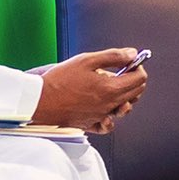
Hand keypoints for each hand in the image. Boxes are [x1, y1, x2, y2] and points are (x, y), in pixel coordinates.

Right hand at [34, 49, 148, 132]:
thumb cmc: (59, 80)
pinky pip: (108, 125)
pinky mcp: (89, 124)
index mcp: (110, 88)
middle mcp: (108, 105)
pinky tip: (104, 106)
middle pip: (136, 93)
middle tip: (122, 71)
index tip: (130, 62)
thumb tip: (132, 54)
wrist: (38, 101)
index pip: (140, 79)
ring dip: (125, 97)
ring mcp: (100, 116)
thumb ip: (113, 56)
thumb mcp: (87, 60)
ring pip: (124, 109)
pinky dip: (111, 116)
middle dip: (133, 80)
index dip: (137, 67)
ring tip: (113, 87)